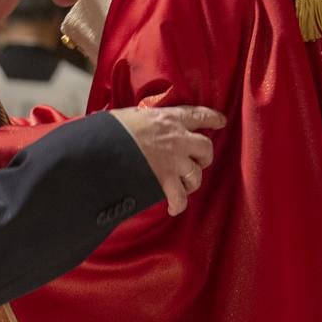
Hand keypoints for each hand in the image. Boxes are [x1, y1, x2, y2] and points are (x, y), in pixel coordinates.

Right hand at [109, 105, 225, 216]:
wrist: (100, 147)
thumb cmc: (111, 128)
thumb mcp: (130, 114)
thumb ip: (143, 117)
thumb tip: (139, 118)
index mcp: (168, 118)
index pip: (199, 115)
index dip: (213, 118)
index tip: (221, 121)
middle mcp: (177, 138)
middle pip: (206, 148)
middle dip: (204, 156)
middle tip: (197, 160)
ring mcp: (173, 161)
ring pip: (196, 175)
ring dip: (191, 181)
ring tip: (182, 185)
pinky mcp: (164, 180)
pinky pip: (180, 197)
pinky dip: (178, 205)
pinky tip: (174, 208)